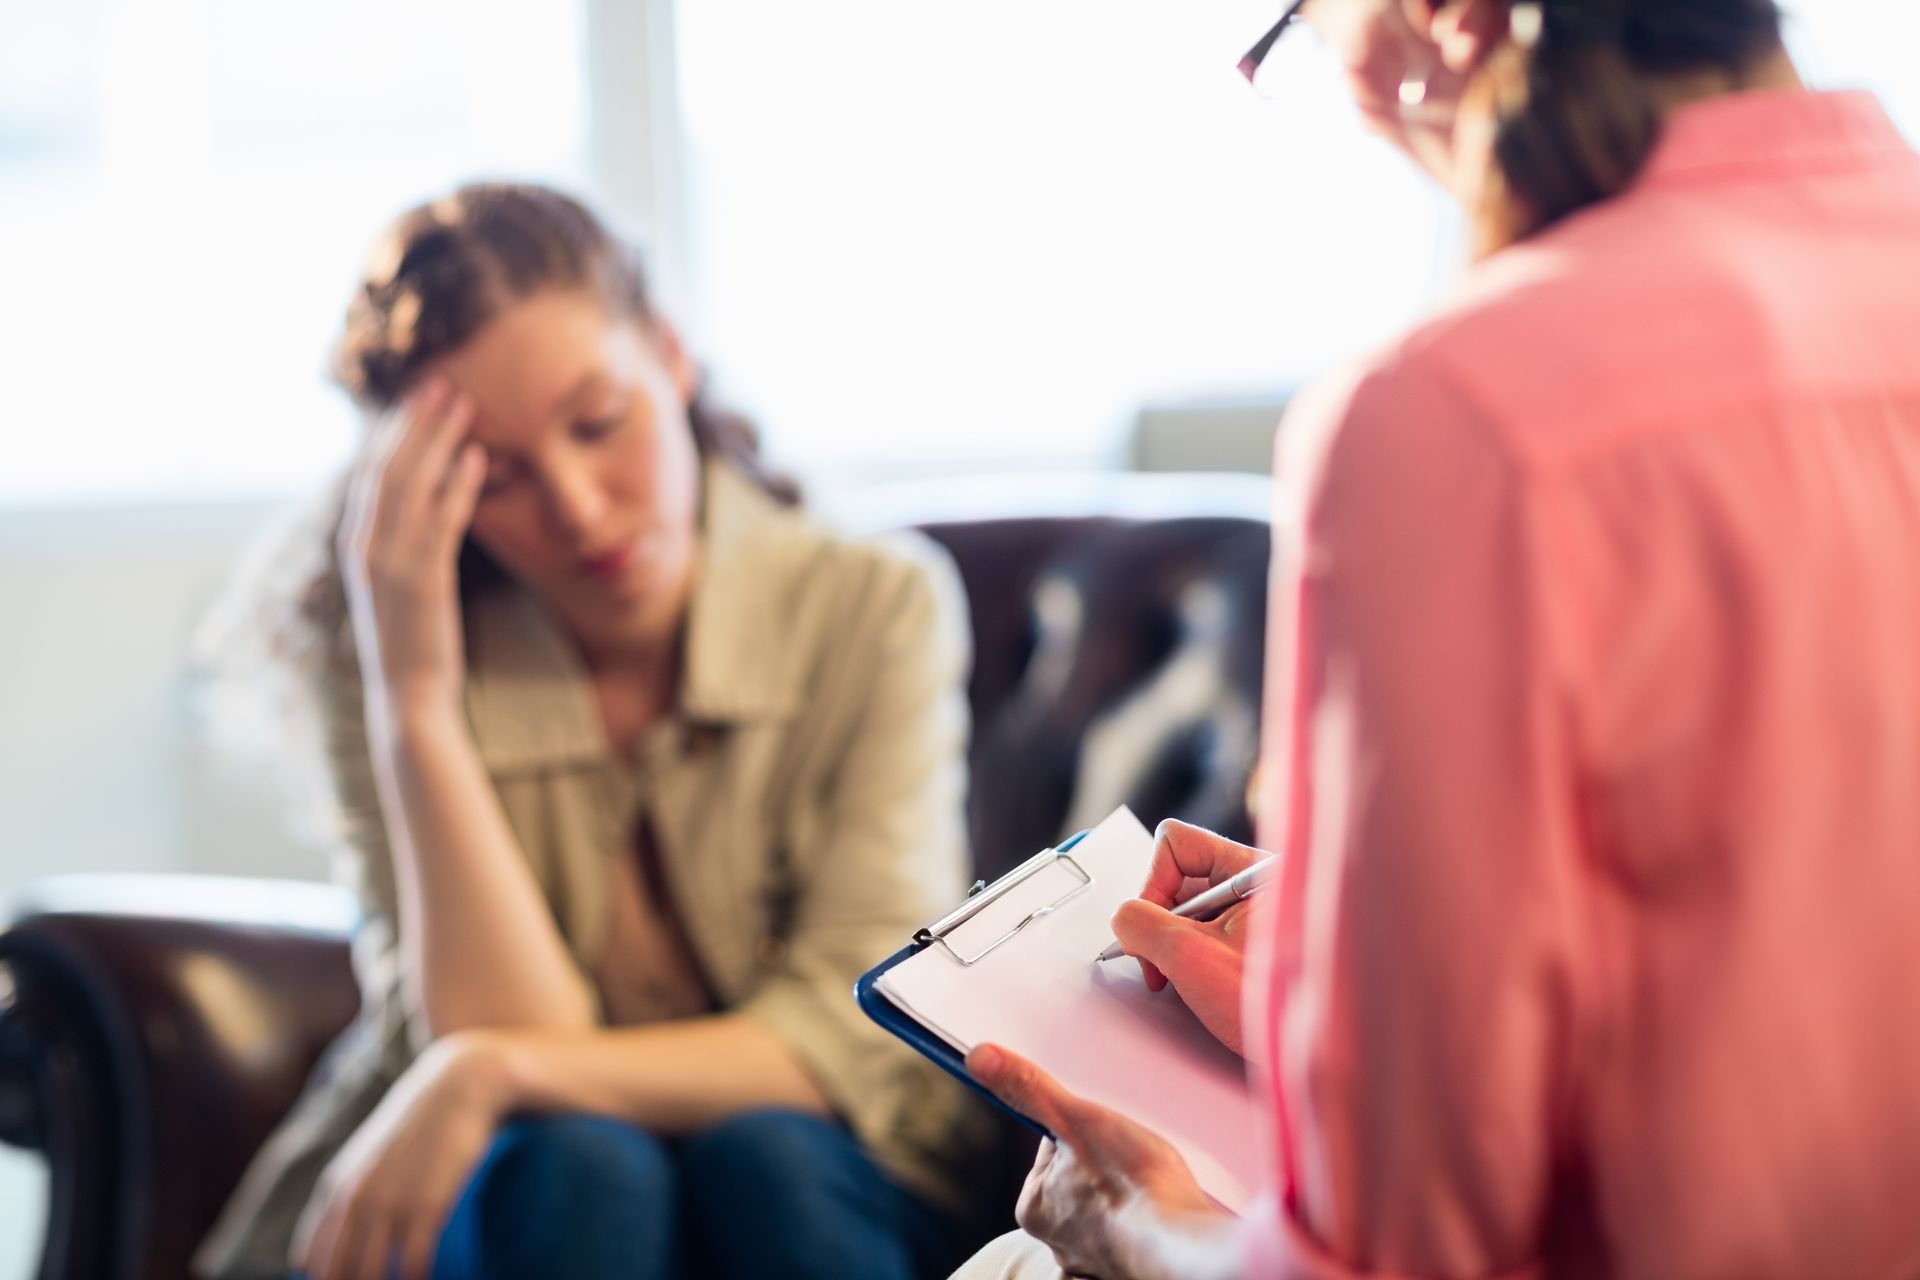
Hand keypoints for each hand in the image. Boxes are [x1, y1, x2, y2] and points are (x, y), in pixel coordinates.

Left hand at [292, 1033, 504, 1279]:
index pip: (313, 1262)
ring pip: (371, 1274)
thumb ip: (340, 1204)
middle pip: (339, 1274)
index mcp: (335, 1190)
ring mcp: (390, 1202)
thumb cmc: (416, 1128)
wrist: (456, 1085)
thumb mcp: (366, 1161)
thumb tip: (307, 1258)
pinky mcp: (427, 1204)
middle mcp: (355, 1199)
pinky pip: (415, 1262)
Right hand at [338, 379, 486, 721]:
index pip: (372, 473)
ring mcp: (391, 561)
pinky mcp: (422, 579)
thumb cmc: (411, 642)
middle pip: (389, 466)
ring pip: (413, 484)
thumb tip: (423, 508)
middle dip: (414, 421)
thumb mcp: (398, 585)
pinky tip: (478, 457)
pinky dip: (458, 485)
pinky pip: (441, 521)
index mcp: (357, 544)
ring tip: (464, 402)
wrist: (408, 697)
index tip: (416, 397)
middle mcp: (366, 545)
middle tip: (440, 381)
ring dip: (439, 439)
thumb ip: (401, 545)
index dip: (393, 431)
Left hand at [967, 1045, 1240, 1279]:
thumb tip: (978, 1057)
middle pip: (1081, 1177)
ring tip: (1148, 1188)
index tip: (1107, 1132)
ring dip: (1128, 1194)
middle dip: (1106, 1162)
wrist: (1186, 1249)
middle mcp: (1057, 1240)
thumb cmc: (1134, 1187)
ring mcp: (1096, 1258)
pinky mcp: (1130, 1267)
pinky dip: (1144, 1221)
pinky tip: (1158, 1213)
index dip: (1084, 1129)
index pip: (1053, 1148)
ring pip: (1109, 1206)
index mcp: (1035, 1206)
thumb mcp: (1075, 1120)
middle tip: (1132, 1159)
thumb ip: (1029, 1088)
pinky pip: (1132, 1232)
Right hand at [1110, 821, 1268, 1055]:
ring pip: (1189, 911)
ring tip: (1186, 982)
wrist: (1320, 1060)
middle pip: (1180, 879)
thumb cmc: (1279, 1010)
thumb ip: (1141, 925)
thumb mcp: (1191, 958)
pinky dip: (1191, 960)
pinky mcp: (1255, 945)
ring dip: (1173, 947)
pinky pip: (1206, 935)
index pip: (1177, 844)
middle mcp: (1260, 885)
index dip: (1152, 885)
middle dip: (1159, 923)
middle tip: (1160, 966)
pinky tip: (1200, 988)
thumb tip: (1125, 919)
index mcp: (1255, 871)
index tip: (1151, 930)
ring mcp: (1259, 916)